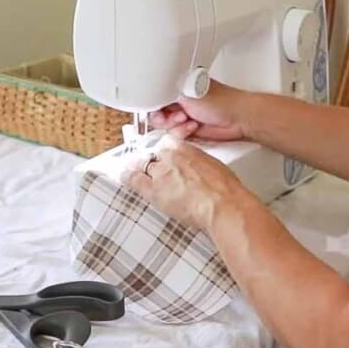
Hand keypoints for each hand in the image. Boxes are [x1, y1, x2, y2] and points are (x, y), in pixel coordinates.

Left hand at [120, 136, 257, 230]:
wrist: (223, 205)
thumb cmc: (225, 190)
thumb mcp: (214, 166)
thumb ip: (199, 164)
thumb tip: (197, 171)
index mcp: (187, 149)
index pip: (167, 142)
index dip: (164, 151)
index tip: (163, 155)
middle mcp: (170, 158)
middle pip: (152, 155)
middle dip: (151, 161)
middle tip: (149, 166)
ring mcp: (160, 174)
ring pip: (141, 166)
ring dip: (138, 169)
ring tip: (132, 171)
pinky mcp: (154, 191)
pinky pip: (133, 180)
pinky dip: (127, 177)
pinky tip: (122, 176)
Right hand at [148, 80, 249, 141]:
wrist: (237, 118)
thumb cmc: (219, 100)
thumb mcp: (185, 92)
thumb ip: (163, 92)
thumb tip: (146, 93)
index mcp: (175, 85)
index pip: (152, 95)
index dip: (151, 104)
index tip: (155, 108)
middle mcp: (177, 100)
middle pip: (155, 113)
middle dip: (164, 117)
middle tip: (176, 115)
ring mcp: (182, 116)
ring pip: (164, 127)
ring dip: (175, 126)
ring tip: (187, 120)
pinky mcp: (187, 130)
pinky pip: (174, 135)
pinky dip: (182, 133)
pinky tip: (193, 126)